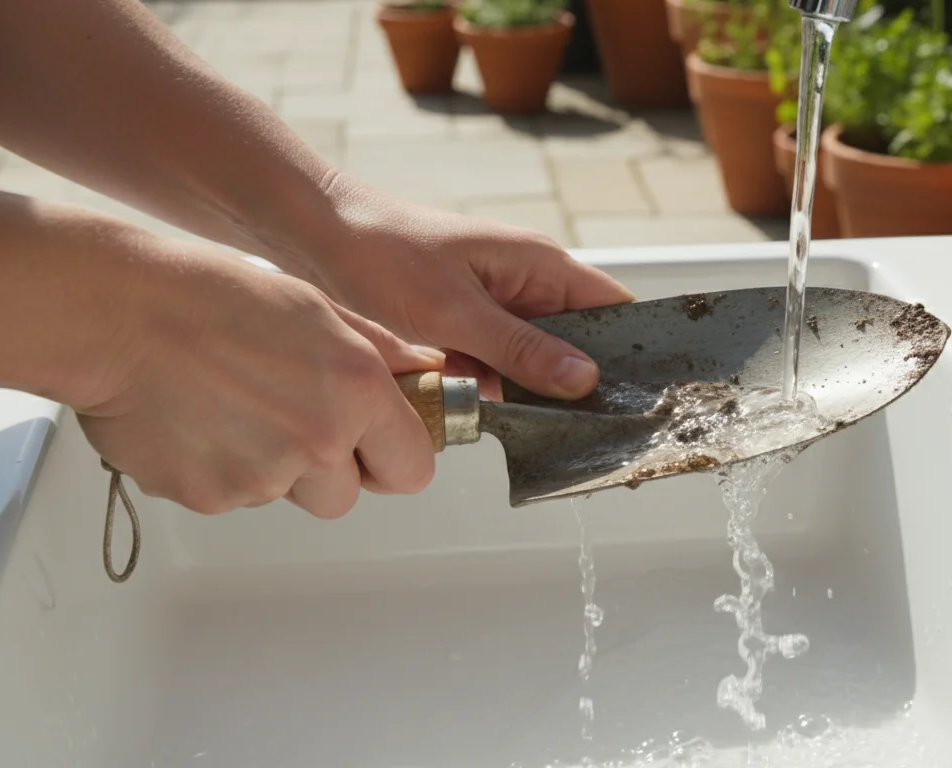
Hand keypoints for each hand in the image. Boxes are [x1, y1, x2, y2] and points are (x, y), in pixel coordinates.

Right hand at [77, 241, 437, 518]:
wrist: (116, 314)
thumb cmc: (210, 297)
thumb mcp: (317, 308)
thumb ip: (380, 352)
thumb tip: (423, 372)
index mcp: (357, 393)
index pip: (412, 469)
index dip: (394, 459)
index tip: (378, 448)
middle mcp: (318, 443)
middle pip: (345, 497)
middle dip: (328, 471)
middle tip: (289, 419)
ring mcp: (262, 477)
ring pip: (285, 496)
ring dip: (271, 468)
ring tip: (234, 407)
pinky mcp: (209, 498)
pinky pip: (231, 498)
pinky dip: (220, 470)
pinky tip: (199, 420)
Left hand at [298, 179, 634, 399]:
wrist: (315, 237)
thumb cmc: (382, 255)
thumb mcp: (454, 312)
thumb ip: (521, 349)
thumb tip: (585, 381)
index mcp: (540, 264)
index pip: (615, 307)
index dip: (634, 349)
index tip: (637, 397)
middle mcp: (528, 283)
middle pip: (580, 343)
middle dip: (576, 385)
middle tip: (577, 428)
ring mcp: (498, 306)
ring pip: (537, 361)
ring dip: (527, 392)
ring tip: (518, 419)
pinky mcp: (468, 325)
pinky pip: (498, 365)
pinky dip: (490, 387)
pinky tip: (475, 406)